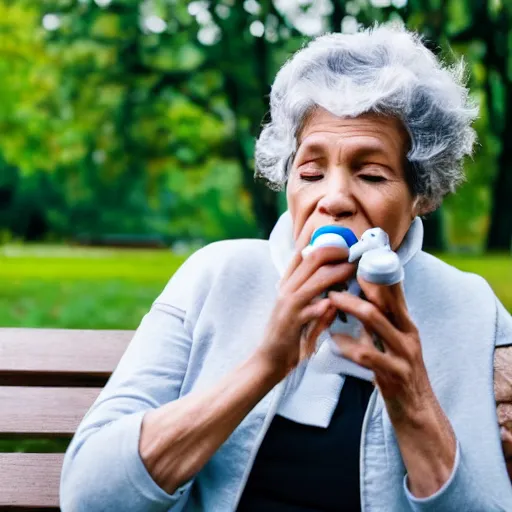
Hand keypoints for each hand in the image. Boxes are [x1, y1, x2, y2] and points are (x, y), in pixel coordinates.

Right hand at [256, 246, 355, 377]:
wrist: (268, 360)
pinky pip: (311, 309)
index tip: (344, 243)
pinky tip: (336, 303)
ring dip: (338, 272)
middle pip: (311, 258)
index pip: (303, 254)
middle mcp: (287, 289)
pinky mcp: (292, 322)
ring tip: (354, 269)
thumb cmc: (287, 337)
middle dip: (336, 252)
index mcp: (288, 284)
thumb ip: (317, 304)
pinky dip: (325, 305)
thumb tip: (335, 299)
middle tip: (354, 253)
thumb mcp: (301, 314)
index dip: (325, 244)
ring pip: (315, 279)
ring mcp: (288, 304)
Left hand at [328, 278, 432, 421]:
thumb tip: (358, 299)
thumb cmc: (398, 372)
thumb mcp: (393, 343)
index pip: (394, 291)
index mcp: (406, 324)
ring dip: (351, 306)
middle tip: (337, 276)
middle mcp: (407, 334)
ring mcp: (403, 353)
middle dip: (360, 284)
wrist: (417, 412)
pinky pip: (368, 355)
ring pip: (376, 321)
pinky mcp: (395, 374)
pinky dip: (348, 345)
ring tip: (332, 299)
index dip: (376, 273)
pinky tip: (334, 341)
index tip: (355, 259)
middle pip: (385, 300)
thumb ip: (378, 323)